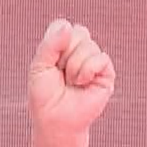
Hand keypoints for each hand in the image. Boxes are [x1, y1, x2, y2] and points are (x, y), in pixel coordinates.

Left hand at [26, 18, 115, 144]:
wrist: (55, 120)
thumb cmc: (45, 95)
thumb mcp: (39, 66)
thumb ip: (50, 43)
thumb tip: (68, 26)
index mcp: (62, 45)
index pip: (62, 26)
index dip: (54, 42)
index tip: (49, 62)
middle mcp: (80, 50)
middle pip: (77, 31)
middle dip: (64, 54)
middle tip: (61, 73)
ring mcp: (94, 60)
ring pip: (88, 45)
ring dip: (74, 66)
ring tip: (71, 82)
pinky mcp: (106, 73)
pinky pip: (101, 58)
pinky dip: (87, 71)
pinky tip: (82, 84)